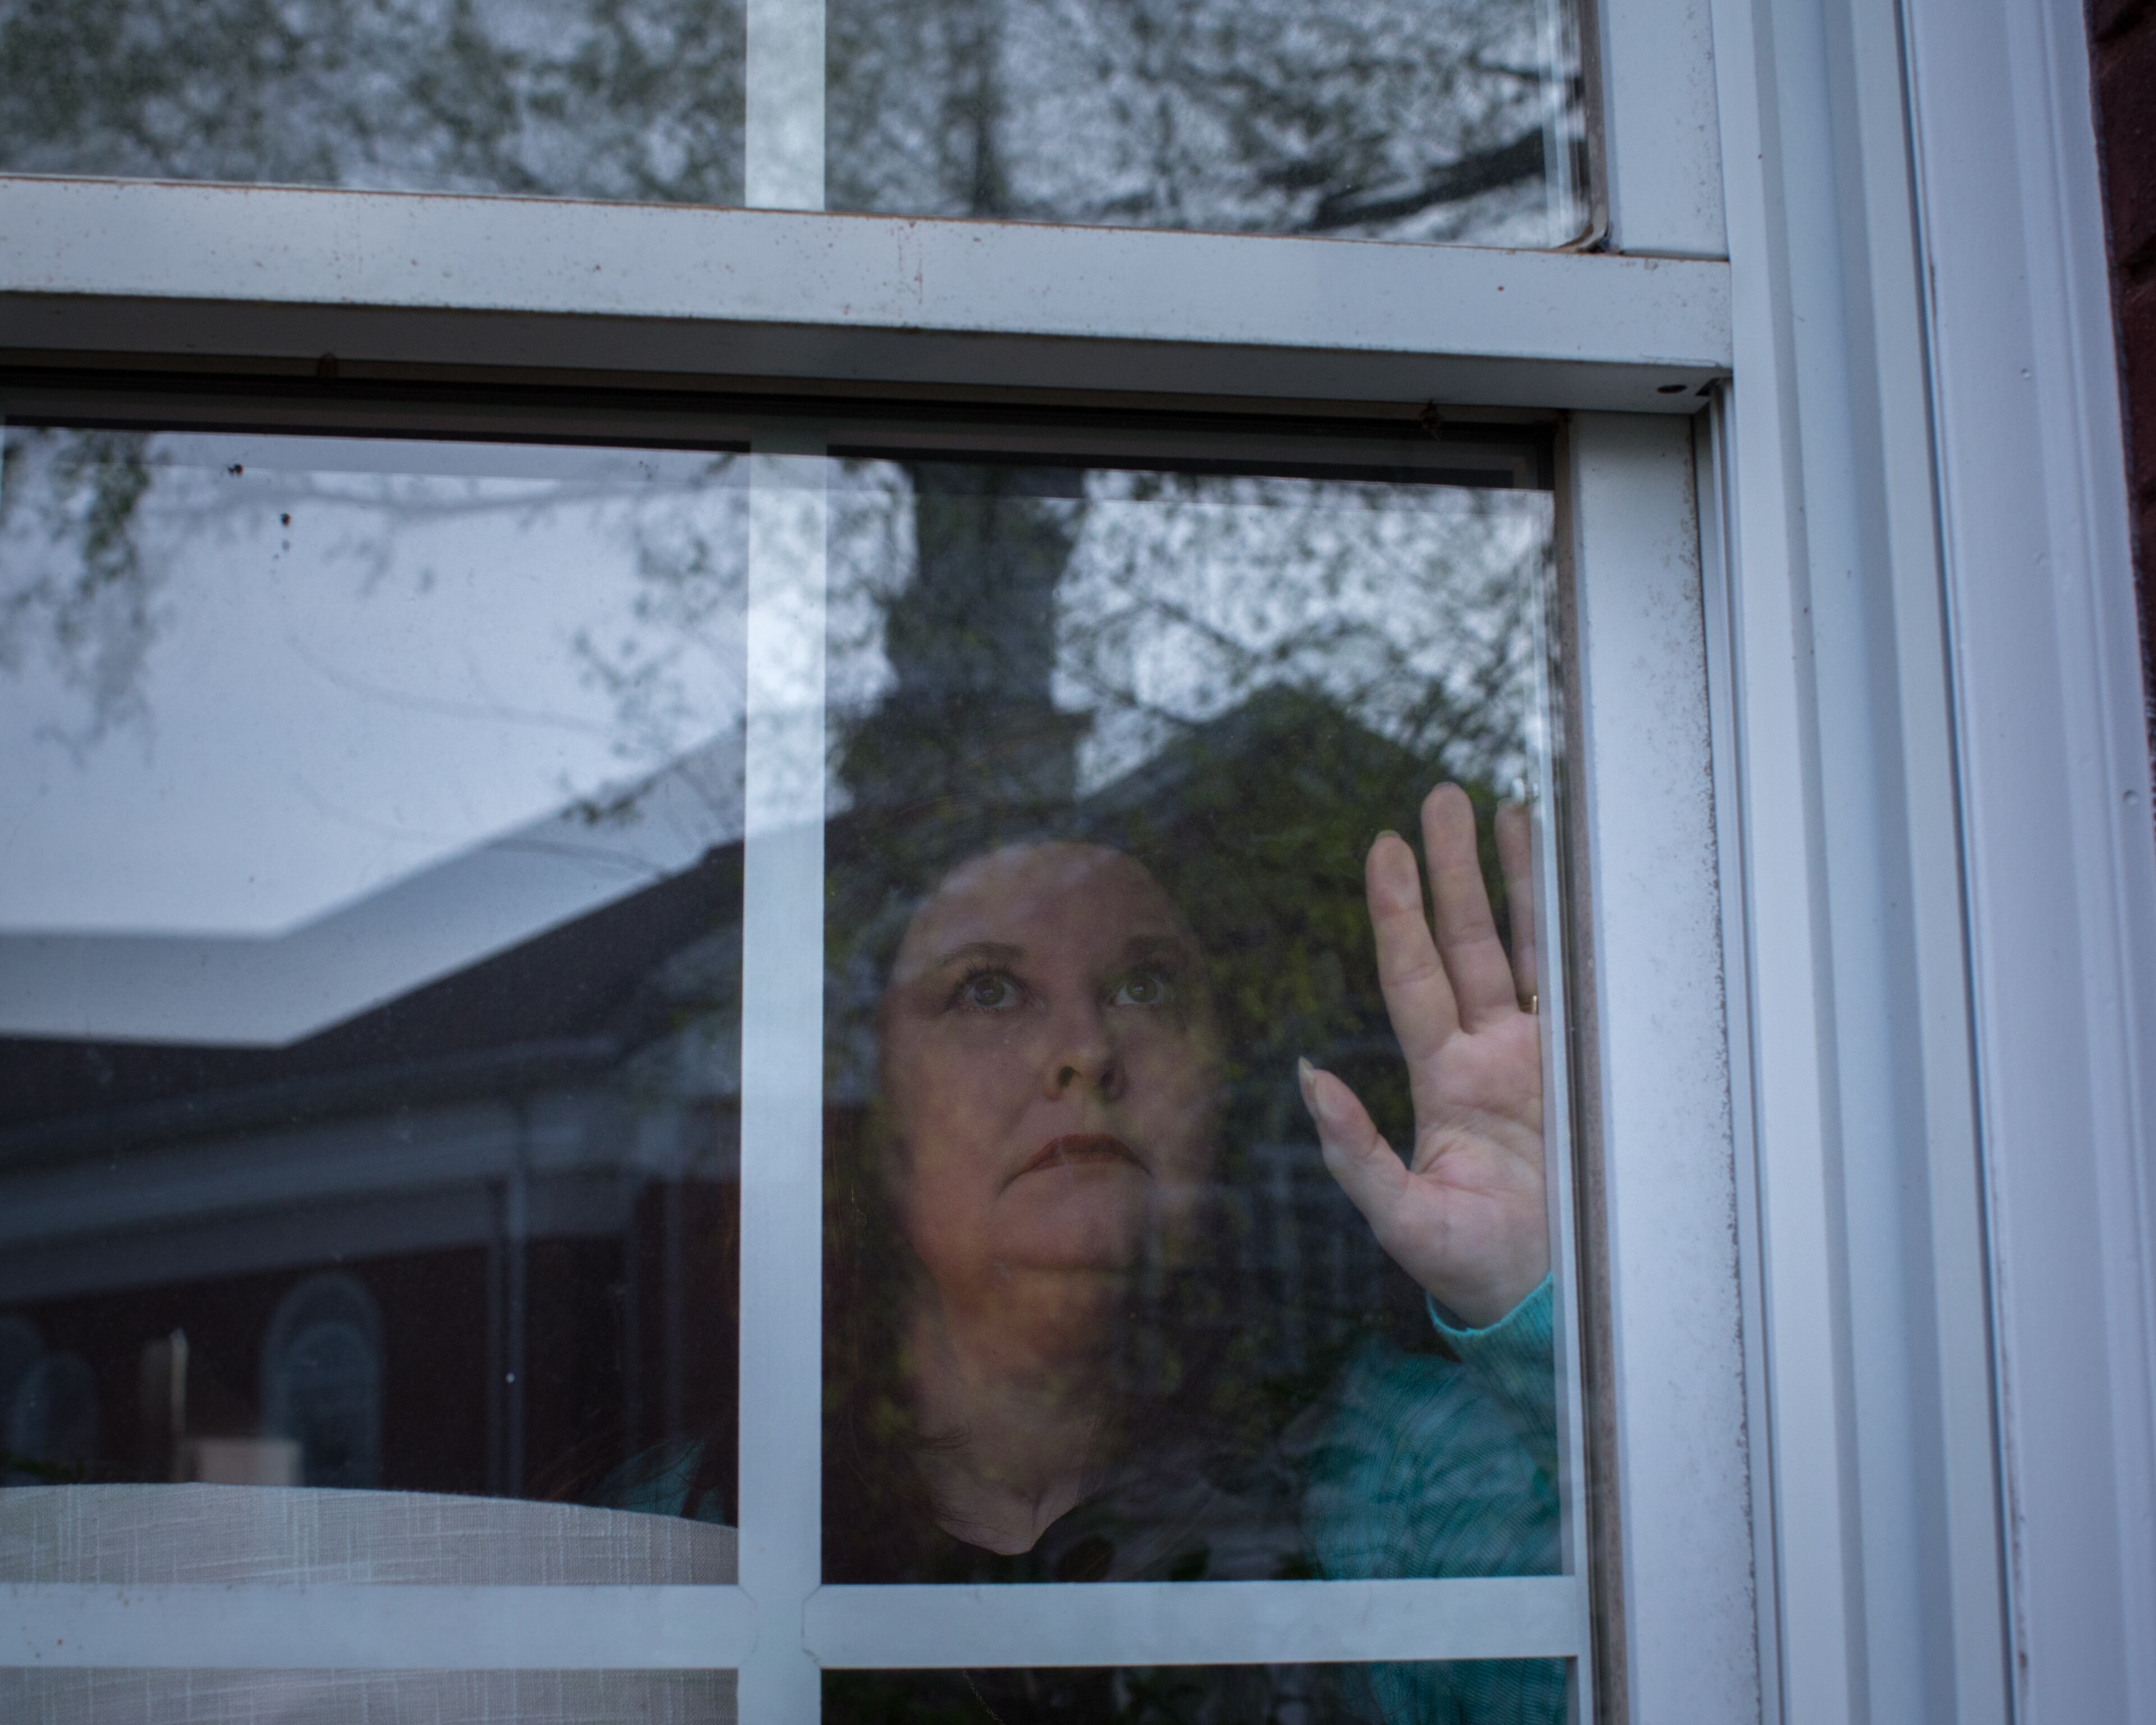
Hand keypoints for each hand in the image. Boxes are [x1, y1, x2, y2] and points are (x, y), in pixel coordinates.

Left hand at [1298, 784, 1546, 1328]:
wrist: (1554, 1303)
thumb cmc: (1475, 1270)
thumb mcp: (1402, 1218)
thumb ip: (1353, 1150)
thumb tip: (1306, 1075)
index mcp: (1445, 1081)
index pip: (1415, 975)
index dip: (1398, 912)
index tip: (1383, 846)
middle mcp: (1491, 1055)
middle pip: (1468, 941)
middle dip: (1455, 871)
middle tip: (1440, 796)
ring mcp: (1545, 1057)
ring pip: (1527, 949)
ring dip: (1517, 883)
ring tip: (1509, 810)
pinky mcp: (1593, 1070)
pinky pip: (1583, 984)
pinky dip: (1579, 929)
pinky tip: (1578, 878)